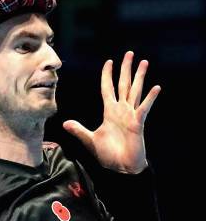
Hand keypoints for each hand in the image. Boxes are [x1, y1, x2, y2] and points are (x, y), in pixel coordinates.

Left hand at [62, 51, 160, 173]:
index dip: (108, 76)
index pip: (108, 89)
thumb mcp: (90, 140)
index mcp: (109, 112)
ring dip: (139, 77)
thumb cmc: (108, 154)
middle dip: (125, 69)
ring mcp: (131, 116)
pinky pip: (144, 108)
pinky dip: (150, 98)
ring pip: (135, 91)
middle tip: (129, 53)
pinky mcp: (138, 123)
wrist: (120, 167)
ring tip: (144, 62)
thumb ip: (79, 130)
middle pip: (124, 85)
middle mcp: (121, 110)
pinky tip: (156, 87)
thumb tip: (64, 124)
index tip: (109, 62)